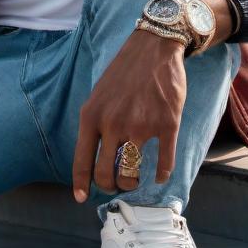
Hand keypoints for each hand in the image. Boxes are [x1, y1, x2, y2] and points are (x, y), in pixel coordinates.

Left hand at [72, 28, 186, 199]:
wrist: (153, 49)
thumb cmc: (124, 73)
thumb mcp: (98, 95)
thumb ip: (95, 124)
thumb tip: (92, 156)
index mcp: (91, 116)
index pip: (81, 160)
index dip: (81, 184)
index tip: (81, 198)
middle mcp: (113, 124)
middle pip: (106, 174)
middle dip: (110, 186)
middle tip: (115, 184)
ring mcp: (141, 126)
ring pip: (131, 173)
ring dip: (132, 183)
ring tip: (133, 179)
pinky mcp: (166, 125)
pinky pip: (163, 164)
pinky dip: (161, 174)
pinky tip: (160, 175)